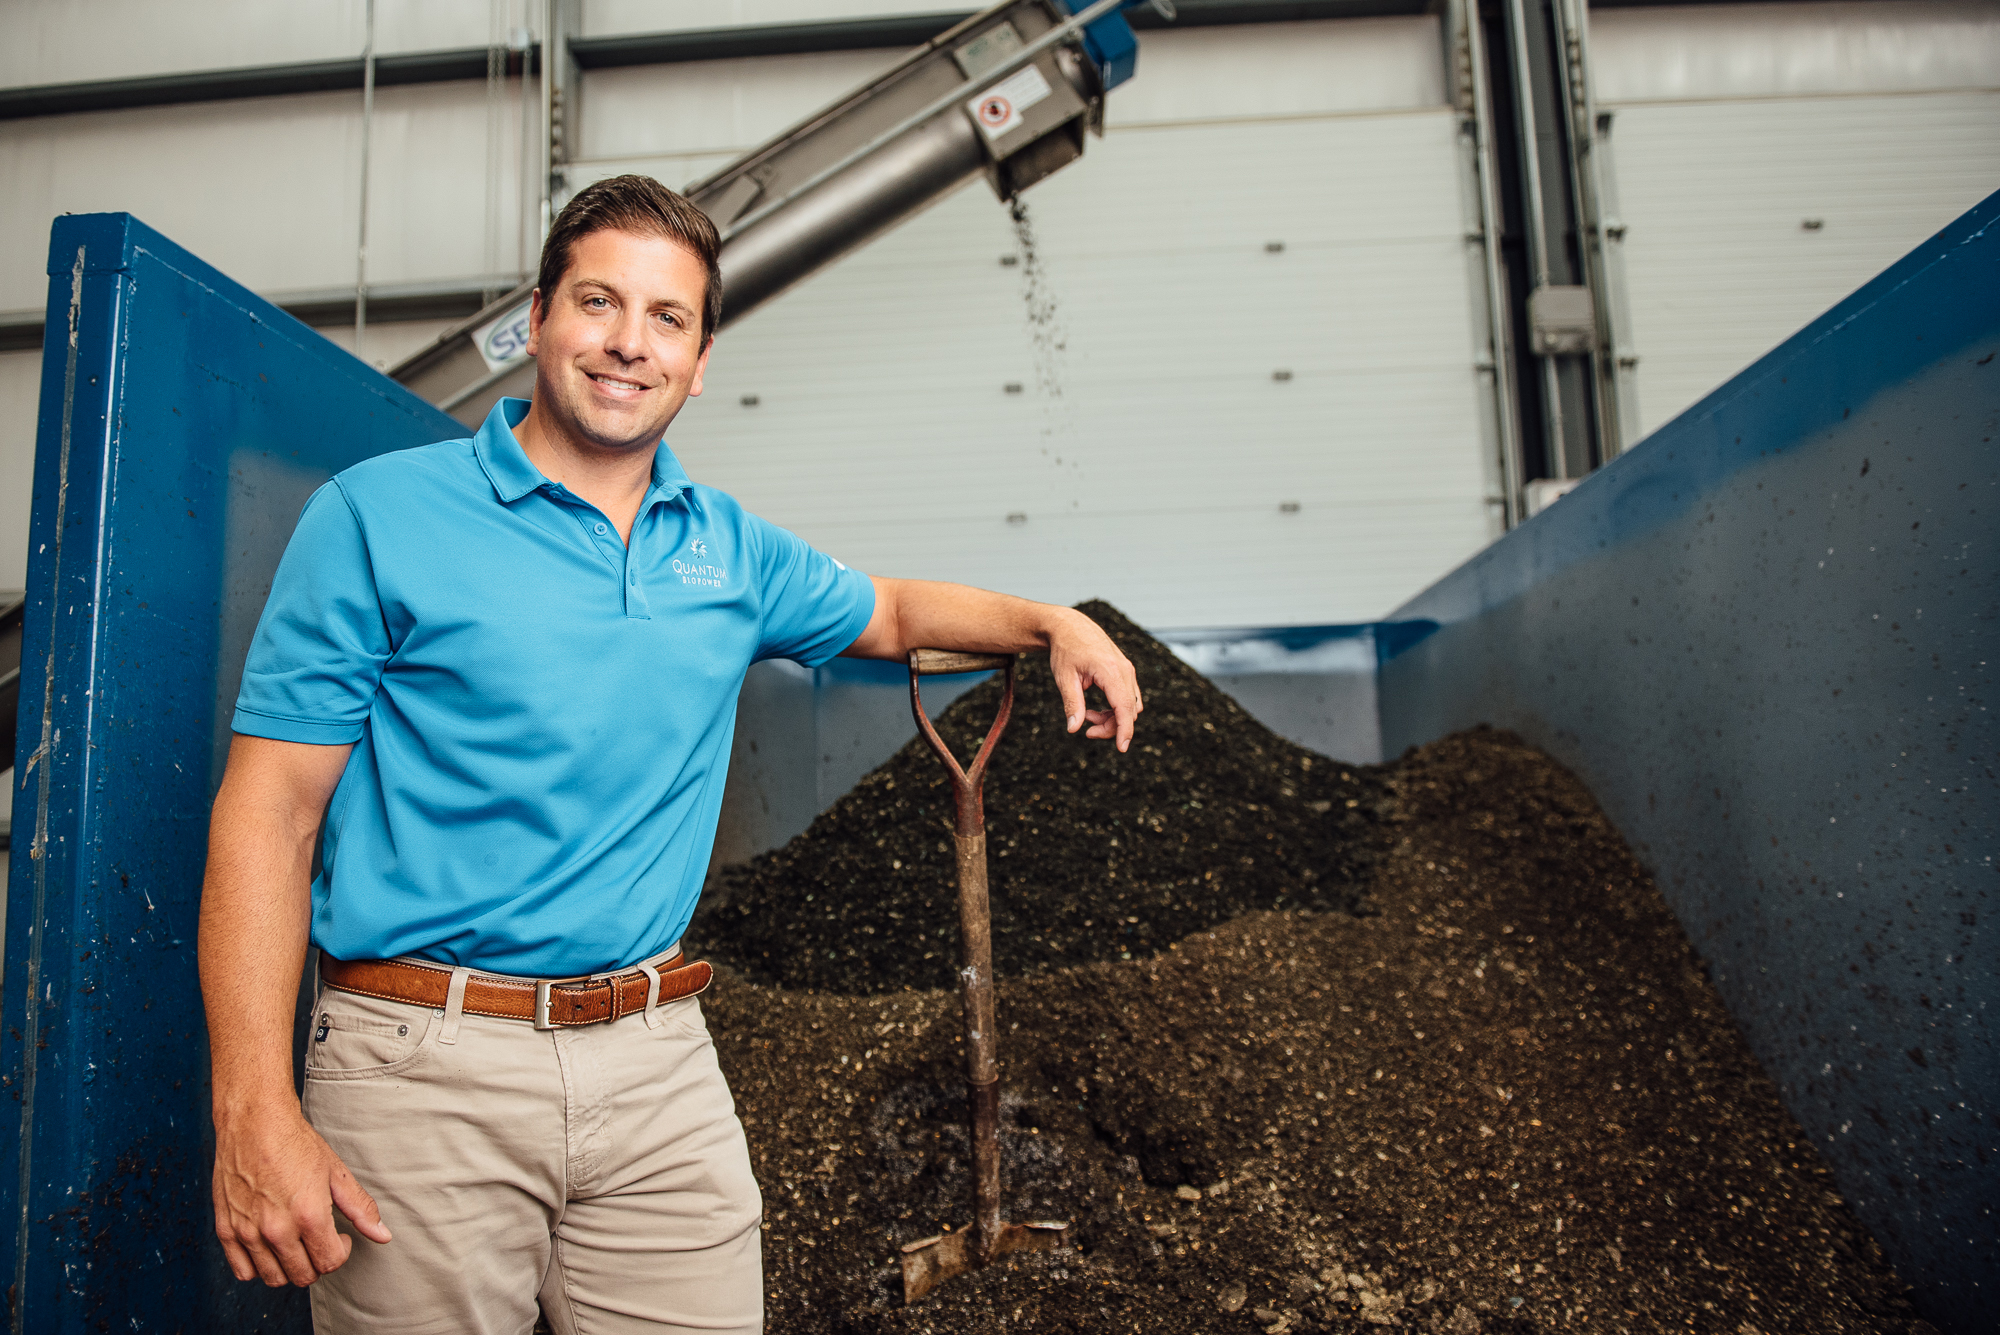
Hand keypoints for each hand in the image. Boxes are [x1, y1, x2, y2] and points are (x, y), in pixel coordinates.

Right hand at [212, 1104, 391, 1285]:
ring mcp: (248, 1231)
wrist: (254, 1122)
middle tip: (319, 1240)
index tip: (339, 1237)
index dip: (341, 1252)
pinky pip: (242, 1271)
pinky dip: (258, 1267)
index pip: (330, 1263)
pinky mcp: (226, 1229)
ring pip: (273, 1278)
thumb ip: (360, 1208)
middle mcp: (276, 1229)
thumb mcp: (336, 1172)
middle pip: (303, 1275)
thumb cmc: (295, 1143)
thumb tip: (382, 1235)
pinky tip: (270, 1247)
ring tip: (296, 1243)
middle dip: (317, 1262)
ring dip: (290, 1267)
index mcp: (308, 1215)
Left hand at [1047, 610, 1142, 751]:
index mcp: (1111, 671)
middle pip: (1128, 711)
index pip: (1124, 708)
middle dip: (1110, 727)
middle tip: (1086, 730)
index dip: (1124, 731)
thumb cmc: (1065, 650)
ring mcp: (1127, 669)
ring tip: (1087, 716)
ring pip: (1130, 705)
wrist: (1069, 626)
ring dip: (1113, 718)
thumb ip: (1072, 705)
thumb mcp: (1065, 679)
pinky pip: (1128, 697)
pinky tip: (1096, 709)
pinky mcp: (1125, 671)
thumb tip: (1074, 729)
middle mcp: (1125, 670)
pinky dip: (1115, 708)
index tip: (1121, 749)